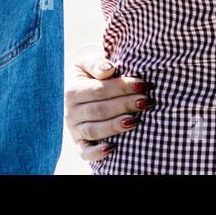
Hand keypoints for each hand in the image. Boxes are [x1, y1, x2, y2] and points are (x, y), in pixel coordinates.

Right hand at [63, 44, 152, 162]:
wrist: (79, 89)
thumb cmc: (89, 73)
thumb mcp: (86, 62)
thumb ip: (96, 62)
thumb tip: (109, 69)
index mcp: (72, 90)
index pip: (100, 90)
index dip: (122, 87)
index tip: (143, 84)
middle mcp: (70, 111)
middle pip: (100, 110)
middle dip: (125, 105)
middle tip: (146, 101)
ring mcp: (74, 129)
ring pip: (94, 130)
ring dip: (116, 126)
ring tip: (136, 121)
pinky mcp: (79, 143)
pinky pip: (85, 151)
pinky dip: (96, 152)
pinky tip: (112, 148)